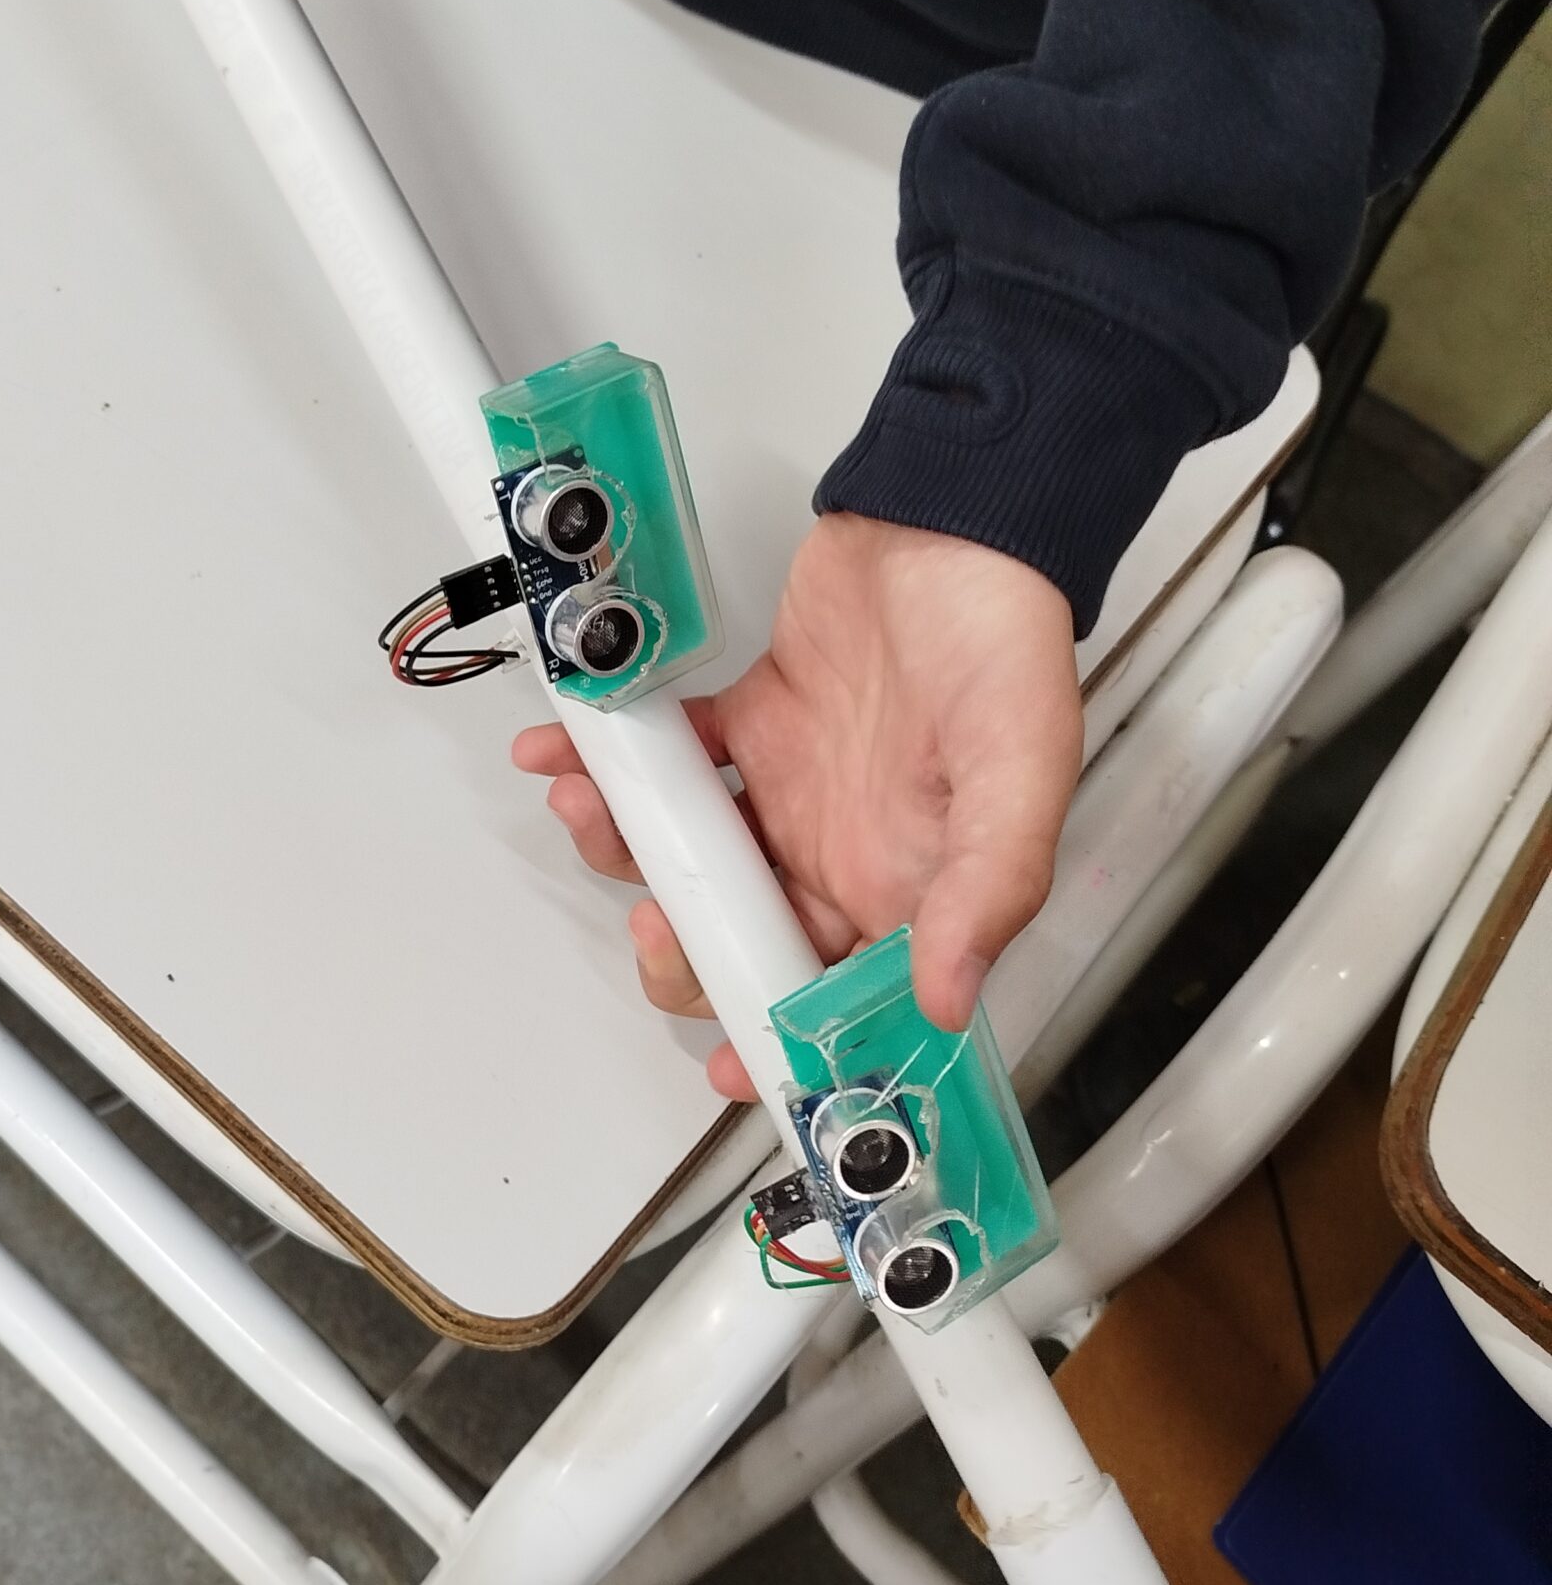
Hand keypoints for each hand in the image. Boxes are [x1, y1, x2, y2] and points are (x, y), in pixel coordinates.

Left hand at [511, 515, 1082, 1097]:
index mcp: (913, 886)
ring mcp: (792, 791)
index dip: (785, 1042)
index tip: (728, 1069)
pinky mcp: (753, 724)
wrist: (958, 514)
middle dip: (683, 950)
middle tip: (653, 921)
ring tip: (588, 809)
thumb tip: (945, 999)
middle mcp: (845, 853)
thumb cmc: (1006, 637)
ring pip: (692, 858)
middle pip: (747, 942)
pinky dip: (614, 762)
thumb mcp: (1022, 771)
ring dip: (628, 850)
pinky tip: (564, 754)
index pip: (846, 999)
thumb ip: (989, 888)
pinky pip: (672, 762)